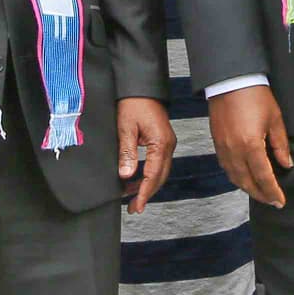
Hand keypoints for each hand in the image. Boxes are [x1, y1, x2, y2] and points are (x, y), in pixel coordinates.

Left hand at [118, 97, 176, 212]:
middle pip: (160, 177)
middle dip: (146, 193)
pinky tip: (136, 179)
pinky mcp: (163, 141)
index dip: (144, 193)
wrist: (141, 87)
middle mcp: (168, 145)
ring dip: (147, 185)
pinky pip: (158, 163)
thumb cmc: (134, 103)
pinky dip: (148, 174)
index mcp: (161, 143)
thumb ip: (127, 153)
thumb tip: (126, 175)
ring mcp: (167, 143)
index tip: (136, 206)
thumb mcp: (126, 128)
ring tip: (131, 196)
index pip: (153, 175)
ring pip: (160, 172)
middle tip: (133, 207)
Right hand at [208, 85, 291, 209]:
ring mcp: (223, 148)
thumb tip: (286, 164)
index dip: (273, 192)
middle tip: (272, 201)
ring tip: (260, 193)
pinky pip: (226, 168)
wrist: (230, 81)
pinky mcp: (217, 143)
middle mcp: (234, 151)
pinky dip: (236, 178)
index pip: (263, 177)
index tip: (280, 201)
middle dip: (261, 195)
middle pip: (247, 182)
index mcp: (251, 145)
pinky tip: (245, 178)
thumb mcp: (275, 119)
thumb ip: (281, 145)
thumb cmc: (255, 96)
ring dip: (248, 189)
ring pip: (235, 178)